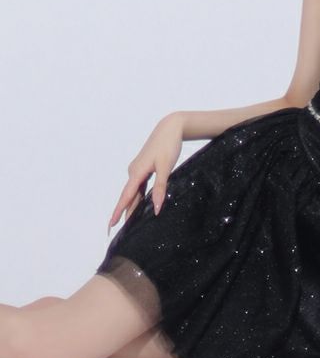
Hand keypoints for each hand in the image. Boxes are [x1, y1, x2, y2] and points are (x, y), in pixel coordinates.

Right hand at [107, 113, 183, 232]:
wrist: (170, 128)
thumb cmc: (168, 145)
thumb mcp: (166, 167)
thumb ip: (160, 188)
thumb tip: (155, 208)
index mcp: (137, 172)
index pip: (126, 197)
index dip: (117, 212)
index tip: (110, 225)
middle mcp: (134, 172)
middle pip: (127, 196)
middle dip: (122, 213)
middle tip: (115, 230)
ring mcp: (138, 170)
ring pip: (133, 192)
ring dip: (131, 206)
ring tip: (127, 223)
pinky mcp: (143, 168)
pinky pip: (138, 186)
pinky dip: (137, 196)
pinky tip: (139, 205)